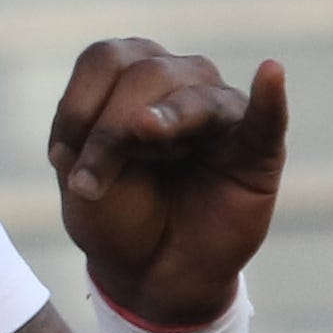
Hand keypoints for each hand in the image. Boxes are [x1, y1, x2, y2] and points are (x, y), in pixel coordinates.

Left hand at [50, 40, 288, 332]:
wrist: (151, 272)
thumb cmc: (117, 216)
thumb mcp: (83, 183)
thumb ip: (89, 147)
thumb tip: (118, 128)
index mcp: (130, 77)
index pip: (106, 59)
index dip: (79, 103)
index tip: (61, 155)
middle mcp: (180, 81)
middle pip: (148, 72)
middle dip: (110, 128)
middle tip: (89, 184)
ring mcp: (221, 114)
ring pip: (196, 96)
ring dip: (165, 120)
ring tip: (144, 134)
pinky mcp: (257, 152)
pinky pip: (268, 119)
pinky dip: (270, 98)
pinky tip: (271, 73)